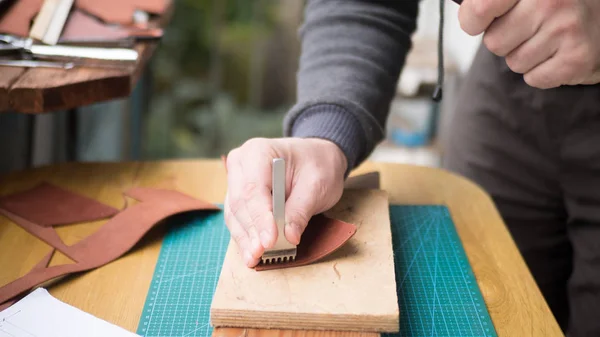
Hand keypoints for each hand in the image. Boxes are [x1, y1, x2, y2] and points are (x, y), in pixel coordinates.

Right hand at [223, 137, 346, 266]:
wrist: (316, 157)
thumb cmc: (317, 165)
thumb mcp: (317, 184)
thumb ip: (301, 209)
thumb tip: (289, 236)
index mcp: (258, 152)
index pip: (253, 189)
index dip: (259, 217)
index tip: (268, 240)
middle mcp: (241, 165)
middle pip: (240, 203)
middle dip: (251, 231)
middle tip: (261, 253)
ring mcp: (237, 181)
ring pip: (235, 214)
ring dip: (245, 238)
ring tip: (255, 258)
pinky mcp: (239, 197)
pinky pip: (239, 220)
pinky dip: (246, 237)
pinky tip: (252, 253)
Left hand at [459, 0, 599, 87]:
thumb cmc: (559, 4)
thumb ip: (493, 1)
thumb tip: (467, 15)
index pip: (479, 9)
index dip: (472, 20)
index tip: (478, 21)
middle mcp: (550, 1)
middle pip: (494, 42)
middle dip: (506, 40)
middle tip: (530, 27)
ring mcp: (566, 29)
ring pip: (514, 63)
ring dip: (526, 56)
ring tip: (549, 39)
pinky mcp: (576, 58)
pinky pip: (533, 78)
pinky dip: (542, 71)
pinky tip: (559, 53)